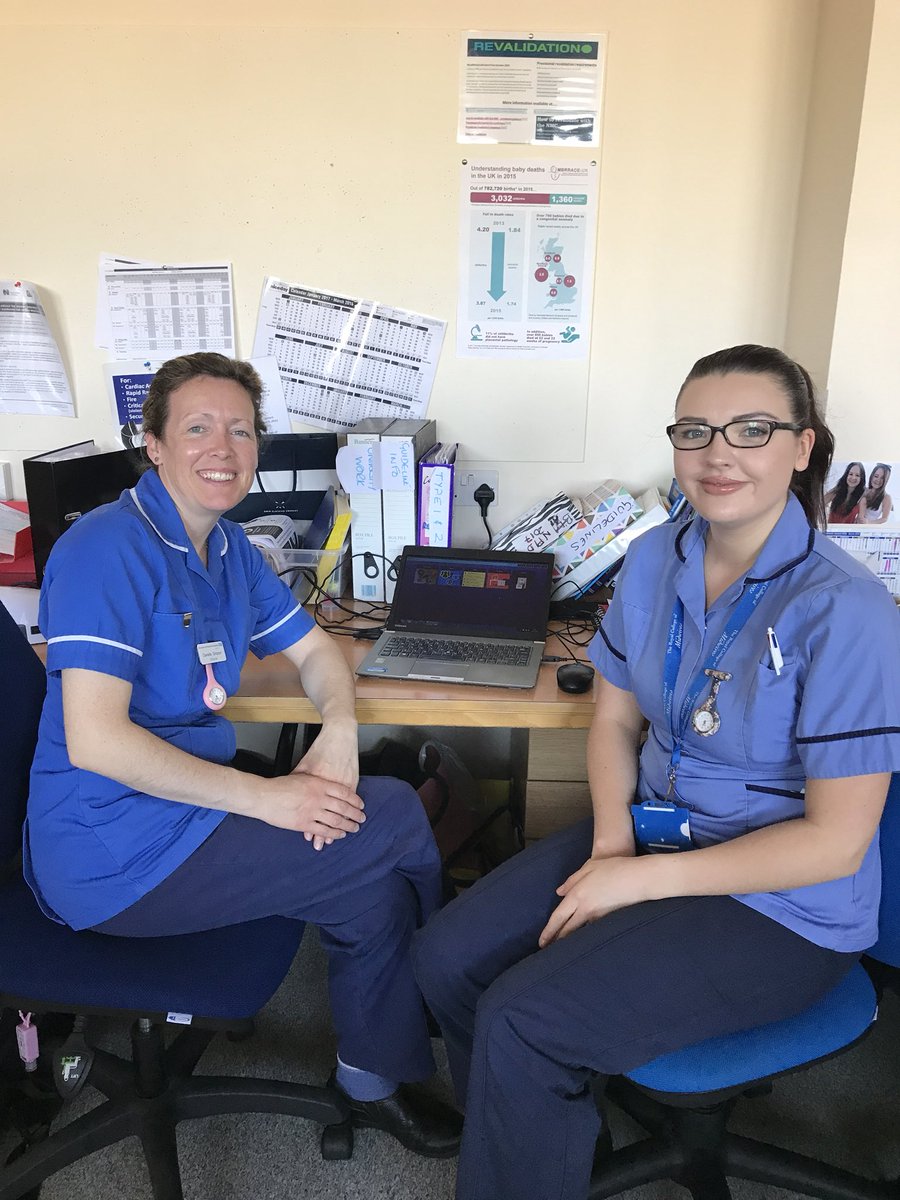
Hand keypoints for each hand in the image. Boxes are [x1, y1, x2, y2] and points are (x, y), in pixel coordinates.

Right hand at [256, 772, 364, 849]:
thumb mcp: (302, 776)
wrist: (264, 796)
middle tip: (362, 819)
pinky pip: (324, 831)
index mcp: (319, 784)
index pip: (344, 792)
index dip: (355, 800)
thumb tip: (326, 782)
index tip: (360, 805)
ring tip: (354, 828)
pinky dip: (334, 834)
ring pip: (336, 821)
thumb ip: (315, 781)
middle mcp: (319, 798)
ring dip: (348, 825)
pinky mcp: (304, 824)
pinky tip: (339, 835)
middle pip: (344, 808)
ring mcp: (312, 811)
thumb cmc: (280, 785)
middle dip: (355, 815)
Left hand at [293, 720, 359, 849]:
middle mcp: (328, 789)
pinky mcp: (353, 782)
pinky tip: (348, 818)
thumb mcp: (304, 766)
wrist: (339, 737)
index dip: (312, 824)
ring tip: (341, 835)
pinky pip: (350, 802)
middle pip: (327, 815)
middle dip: (327, 832)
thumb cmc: (320, 751)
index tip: (310, 836)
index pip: (312, 809)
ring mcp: (343, 786)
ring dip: (341, 824)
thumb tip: (288, 792)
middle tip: (325, 844)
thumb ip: (297, 780)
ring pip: (341, 811)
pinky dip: (349, 811)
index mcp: (315, 786)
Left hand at [538, 856, 648, 946]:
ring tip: (563, 949)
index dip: (548, 931)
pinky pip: (594, 929)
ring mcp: (599, 916)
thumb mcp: (589, 867)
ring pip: (580, 932)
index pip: (558, 917)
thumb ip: (572, 880)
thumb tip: (559, 891)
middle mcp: (586, 909)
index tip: (541, 942)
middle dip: (556, 942)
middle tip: (548, 952)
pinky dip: (587, 934)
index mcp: (578, 895)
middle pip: (567, 930)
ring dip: (571, 940)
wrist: (639, 878)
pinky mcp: (610, 919)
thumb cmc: (614, 868)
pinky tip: (584, 939)